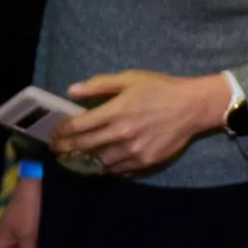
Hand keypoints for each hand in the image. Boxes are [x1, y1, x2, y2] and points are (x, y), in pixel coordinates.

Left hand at [52, 69, 229, 175]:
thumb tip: (71, 90)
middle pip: (84, 146)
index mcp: (115, 111)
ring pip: (100, 160)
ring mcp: (133, 150)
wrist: (193, 106)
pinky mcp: (145, 160)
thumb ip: (99, 84)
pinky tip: (105, 162)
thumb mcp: (130, 78)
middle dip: (66, 148)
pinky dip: (109, 167)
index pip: (78, 126)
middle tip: (57, 149)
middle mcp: (121, 133)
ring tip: (80, 157)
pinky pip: (120, 169)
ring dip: (87, 159)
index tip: (54, 134)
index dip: (61, 131)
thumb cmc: (161, 88)